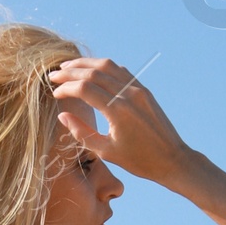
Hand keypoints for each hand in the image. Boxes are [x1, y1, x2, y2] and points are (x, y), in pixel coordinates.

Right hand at [47, 56, 190, 186]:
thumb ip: (81, 132)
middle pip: (94, 72)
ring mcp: (138, 89)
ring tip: (69, 66)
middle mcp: (128, 94)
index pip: (85, 89)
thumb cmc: (138, 160)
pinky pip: (121, 71)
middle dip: (71, 71)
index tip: (54, 93)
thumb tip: (63, 115)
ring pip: (108, 66)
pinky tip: (92, 70)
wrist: (172, 159)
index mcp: (118, 111)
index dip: (66, 88)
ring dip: (86, 64)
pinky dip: (104, 67)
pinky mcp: (144, 90)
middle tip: (54, 74)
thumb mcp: (106, 151)